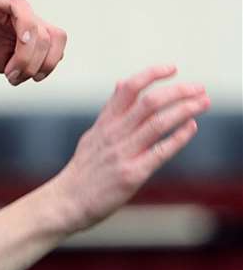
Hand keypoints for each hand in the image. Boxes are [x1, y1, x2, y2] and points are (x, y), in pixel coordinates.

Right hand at [51, 66, 208, 230]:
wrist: (67, 201)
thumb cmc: (83, 171)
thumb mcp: (92, 135)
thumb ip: (111, 111)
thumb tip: (122, 82)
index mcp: (104, 124)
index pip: (128, 89)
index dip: (152, 74)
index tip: (173, 68)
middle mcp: (113, 135)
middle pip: (148, 103)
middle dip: (178, 92)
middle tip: (199, 88)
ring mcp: (122, 153)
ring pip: (157, 123)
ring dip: (184, 110)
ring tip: (203, 103)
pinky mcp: (131, 174)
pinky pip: (159, 152)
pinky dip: (178, 138)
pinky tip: (192, 128)